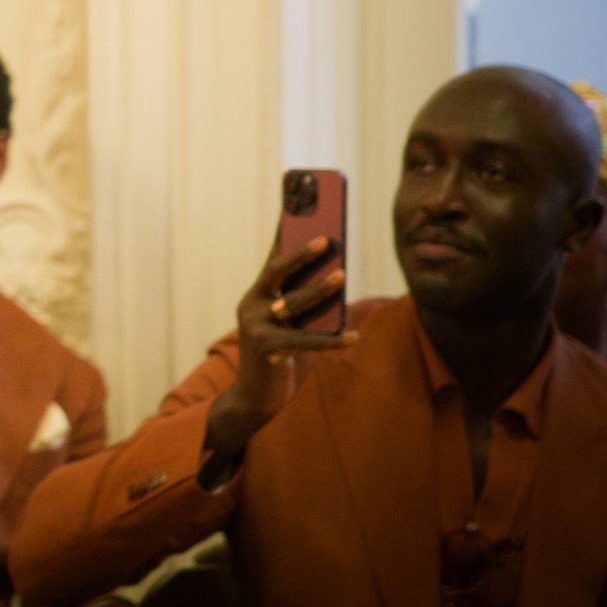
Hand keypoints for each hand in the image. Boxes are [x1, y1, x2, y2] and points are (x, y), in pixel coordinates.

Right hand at [204, 236, 357, 464]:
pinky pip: (304, 342)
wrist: (255, 398)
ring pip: (293, 304)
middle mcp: (252, 306)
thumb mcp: (289, 325)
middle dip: (301, 254)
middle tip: (326, 239)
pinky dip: (331, 340)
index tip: (297, 209)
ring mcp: (256, 328)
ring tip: (341, 276)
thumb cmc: (279, 357)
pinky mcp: (267, 351)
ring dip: (319, 289)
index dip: (284, 235)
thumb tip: (336, 279)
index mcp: (257, 296)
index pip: (272, 258)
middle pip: (276, 272)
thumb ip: (304, 306)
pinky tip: (353, 336)